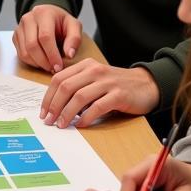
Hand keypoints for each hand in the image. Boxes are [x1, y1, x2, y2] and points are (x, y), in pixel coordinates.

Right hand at [13, 4, 82, 72]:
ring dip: (37, 64)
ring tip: (49, 65)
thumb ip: (74, 39)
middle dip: (44, 61)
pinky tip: (41, 61)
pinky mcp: (15, 36)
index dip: (52, 54)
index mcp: (44, 13)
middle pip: (32, 45)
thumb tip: (70, 54)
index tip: (59, 66)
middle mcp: (28, 19)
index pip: (45, 36)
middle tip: (54, 69)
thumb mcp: (74, 26)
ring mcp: (19, 28)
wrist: (48, 15)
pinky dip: (31, 62)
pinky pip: (20, 54)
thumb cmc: (61, 22)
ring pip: (25, 52)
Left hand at [40, 63, 159, 128]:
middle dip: (54, 106)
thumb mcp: (94, 80)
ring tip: (61, 125)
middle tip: (48, 121)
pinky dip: (86, 118)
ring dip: (67, 113)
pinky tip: (81, 125)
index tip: (43, 111)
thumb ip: (77, 86)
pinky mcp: (119, 95)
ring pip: (79, 97)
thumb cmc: (117, 86)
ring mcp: (107, 82)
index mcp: (86, 66)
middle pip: (66, 87)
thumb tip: (55, 106)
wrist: (147, 85)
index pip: (59, 78)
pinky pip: (97, 107)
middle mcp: (95, 70)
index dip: (48, 96)